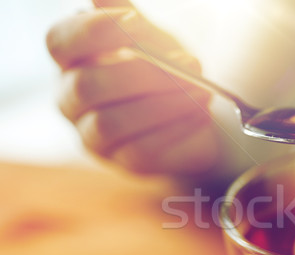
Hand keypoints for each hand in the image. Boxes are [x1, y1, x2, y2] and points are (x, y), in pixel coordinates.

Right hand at [46, 0, 220, 174]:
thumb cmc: (164, 70)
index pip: (60, 42)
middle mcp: (72, 100)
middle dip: (142, 73)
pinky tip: (200, 115)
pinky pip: (142, 150)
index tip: (135, 20)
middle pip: (88, 86)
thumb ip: (129, 20)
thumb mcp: (152, 38)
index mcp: (72, 60)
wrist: (194, 111)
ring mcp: (94, 136)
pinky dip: (175, 129)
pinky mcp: (123, 162)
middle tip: (189, 63)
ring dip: (163, 105)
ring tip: (202, 92)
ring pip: (112, 123)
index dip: (94, 30)